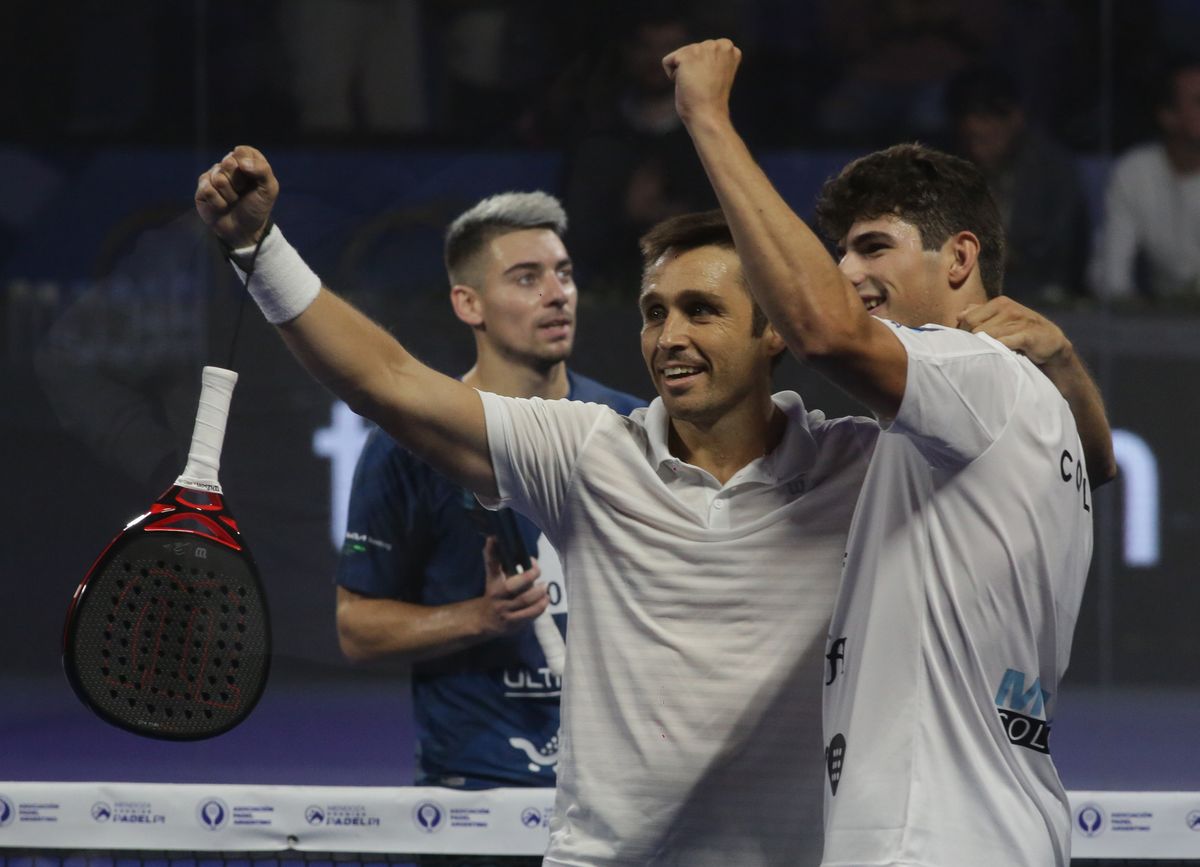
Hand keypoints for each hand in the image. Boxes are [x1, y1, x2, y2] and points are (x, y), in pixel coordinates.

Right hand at [194, 145, 278, 248]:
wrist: (243, 231)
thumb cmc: (257, 208)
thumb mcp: (269, 190)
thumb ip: (262, 170)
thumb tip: (241, 162)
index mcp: (247, 161)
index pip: (242, 151)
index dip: (248, 167)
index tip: (253, 181)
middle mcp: (229, 165)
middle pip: (228, 162)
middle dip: (238, 183)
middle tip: (242, 192)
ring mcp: (214, 175)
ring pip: (218, 178)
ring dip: (229, 195)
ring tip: (233, 201)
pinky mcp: (202, 187)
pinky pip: (208, 189)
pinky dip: (218, 202)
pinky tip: (222, 206)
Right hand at [477, 536, 548, 637]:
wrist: (485, 620)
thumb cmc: (495, 593)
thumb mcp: (493, 576)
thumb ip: (496, 559)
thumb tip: (496, 538)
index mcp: (493, 582)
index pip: (493, 565)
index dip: (493, 552)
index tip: (506, 545)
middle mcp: (497, 597)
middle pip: (513, 586)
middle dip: (529, 577)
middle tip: (538, 571)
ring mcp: (505, 611)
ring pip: (524, 601)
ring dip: (538, 593)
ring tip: (544, 587)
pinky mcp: (513, 623)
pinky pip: (530, 614)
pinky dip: (540, 606)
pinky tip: (545, 599)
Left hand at [662, 39, 741, 126]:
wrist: (708, 114)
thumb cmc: (711, 101)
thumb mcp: (717, 74)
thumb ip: (711, 60)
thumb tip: (696, 59)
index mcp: (729, 49)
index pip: (703, 51)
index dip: (703, 68)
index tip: (712, 81)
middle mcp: (719, 44)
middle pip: (691, 51)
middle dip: (692, 68)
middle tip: (703, 85)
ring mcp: (703, 47)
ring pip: (679, 56)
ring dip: (683, 72)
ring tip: (696, 85)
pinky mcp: (687, 54)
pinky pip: (667, 62)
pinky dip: (672, 75)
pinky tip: (686, 84)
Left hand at [957, 297, 1072, 368]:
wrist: (1050, 343)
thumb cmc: (1020, 332)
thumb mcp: (1000, 319)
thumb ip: (980, 314)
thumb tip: (960, 314)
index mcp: (999, 303)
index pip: (968, 318)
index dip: (967, 332)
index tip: (974, 341)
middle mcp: (1009, 308)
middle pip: (976, 328)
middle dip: (976, 341)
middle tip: (984, 349)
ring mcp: (1019, 321)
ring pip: (988, 337)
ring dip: (988, 347)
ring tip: (993, 353)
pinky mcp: (1028, 335)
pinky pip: (1005, 343)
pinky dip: (1000, 349)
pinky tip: (1002, 353)